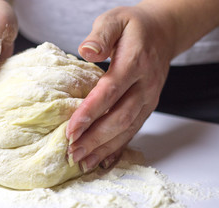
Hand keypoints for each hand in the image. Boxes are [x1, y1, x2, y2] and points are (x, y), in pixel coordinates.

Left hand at [67, 5, 174, 171]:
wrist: (163, 33)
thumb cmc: (133, 27)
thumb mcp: (115, 20)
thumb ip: (101, 35)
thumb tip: (86, 51)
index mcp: (135, 63)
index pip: (110, 92)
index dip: (90, 113)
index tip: (70, 130)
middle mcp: (145, 85)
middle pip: (119, 117)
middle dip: (95, 138)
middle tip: (72, 152)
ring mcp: (149, 99)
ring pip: (127, 129)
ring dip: (105, 148)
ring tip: (83, 162)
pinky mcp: (147, 107)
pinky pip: (133, 130)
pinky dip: (118, 147)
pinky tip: (103, 160)